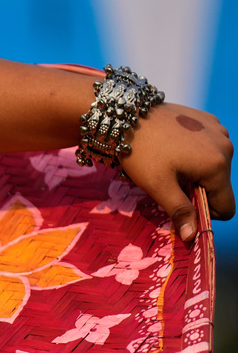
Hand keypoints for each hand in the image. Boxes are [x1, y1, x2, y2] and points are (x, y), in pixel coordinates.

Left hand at [120, 102, 233, 240]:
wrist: (127, 114)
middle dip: (198, 189)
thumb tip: (193, 237)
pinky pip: (209, 146)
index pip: (226, 207)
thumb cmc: (141, 153)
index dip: (204, 213)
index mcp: (217, 166)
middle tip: (168, 180)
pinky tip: (172, 146)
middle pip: (220, 185)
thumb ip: (180, 211)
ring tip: (168, 162)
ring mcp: (219, 130)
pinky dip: (195, 152)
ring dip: (196, 171)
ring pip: (215, 166)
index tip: (180, 205)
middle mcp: (226, 147)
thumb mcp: (158, 186)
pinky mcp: (208, 120)